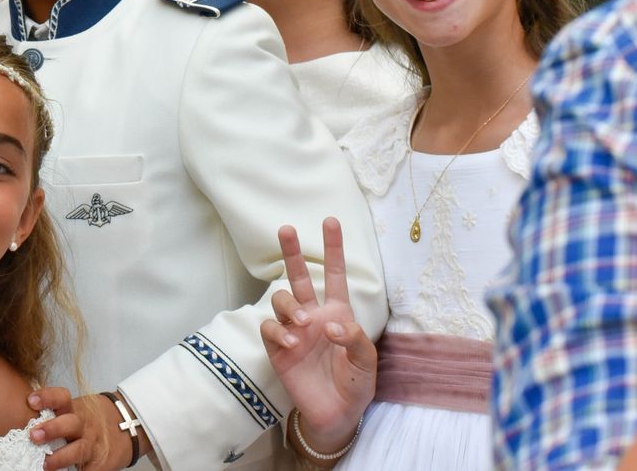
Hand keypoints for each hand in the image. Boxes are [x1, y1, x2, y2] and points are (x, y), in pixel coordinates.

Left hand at [28, 389, 132, 470]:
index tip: (31, 400)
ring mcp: (92, 444)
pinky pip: (87, 470)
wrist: (128, 428)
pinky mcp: (100, 463)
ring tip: (45, 464)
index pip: (61, 398)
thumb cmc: (90, 421)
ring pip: (77, 450)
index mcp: (74, 409)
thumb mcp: (76, 410)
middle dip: (51, 428)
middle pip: (69, 423)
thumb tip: (18, 417)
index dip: (47, 397)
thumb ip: (54, 414)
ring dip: (60, 457)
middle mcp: (83, 425)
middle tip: (33, 435)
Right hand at [261, 219, 375, 452]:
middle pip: (299, 277)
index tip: (331, 221)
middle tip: (287, 228)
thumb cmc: (354, 383)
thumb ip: (354, 339)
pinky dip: (280, 331)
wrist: (335, 414)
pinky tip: (293, 343)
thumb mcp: (365, 361)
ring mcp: (294, 330)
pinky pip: (271, 329)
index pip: (335, 274)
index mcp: (338, 312)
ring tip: (304, 322)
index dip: (333, 249)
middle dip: (292, 252)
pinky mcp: (278, 349)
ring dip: (290, 304)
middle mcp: (313, 316)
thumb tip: (330, 324)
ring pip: (282, 299)